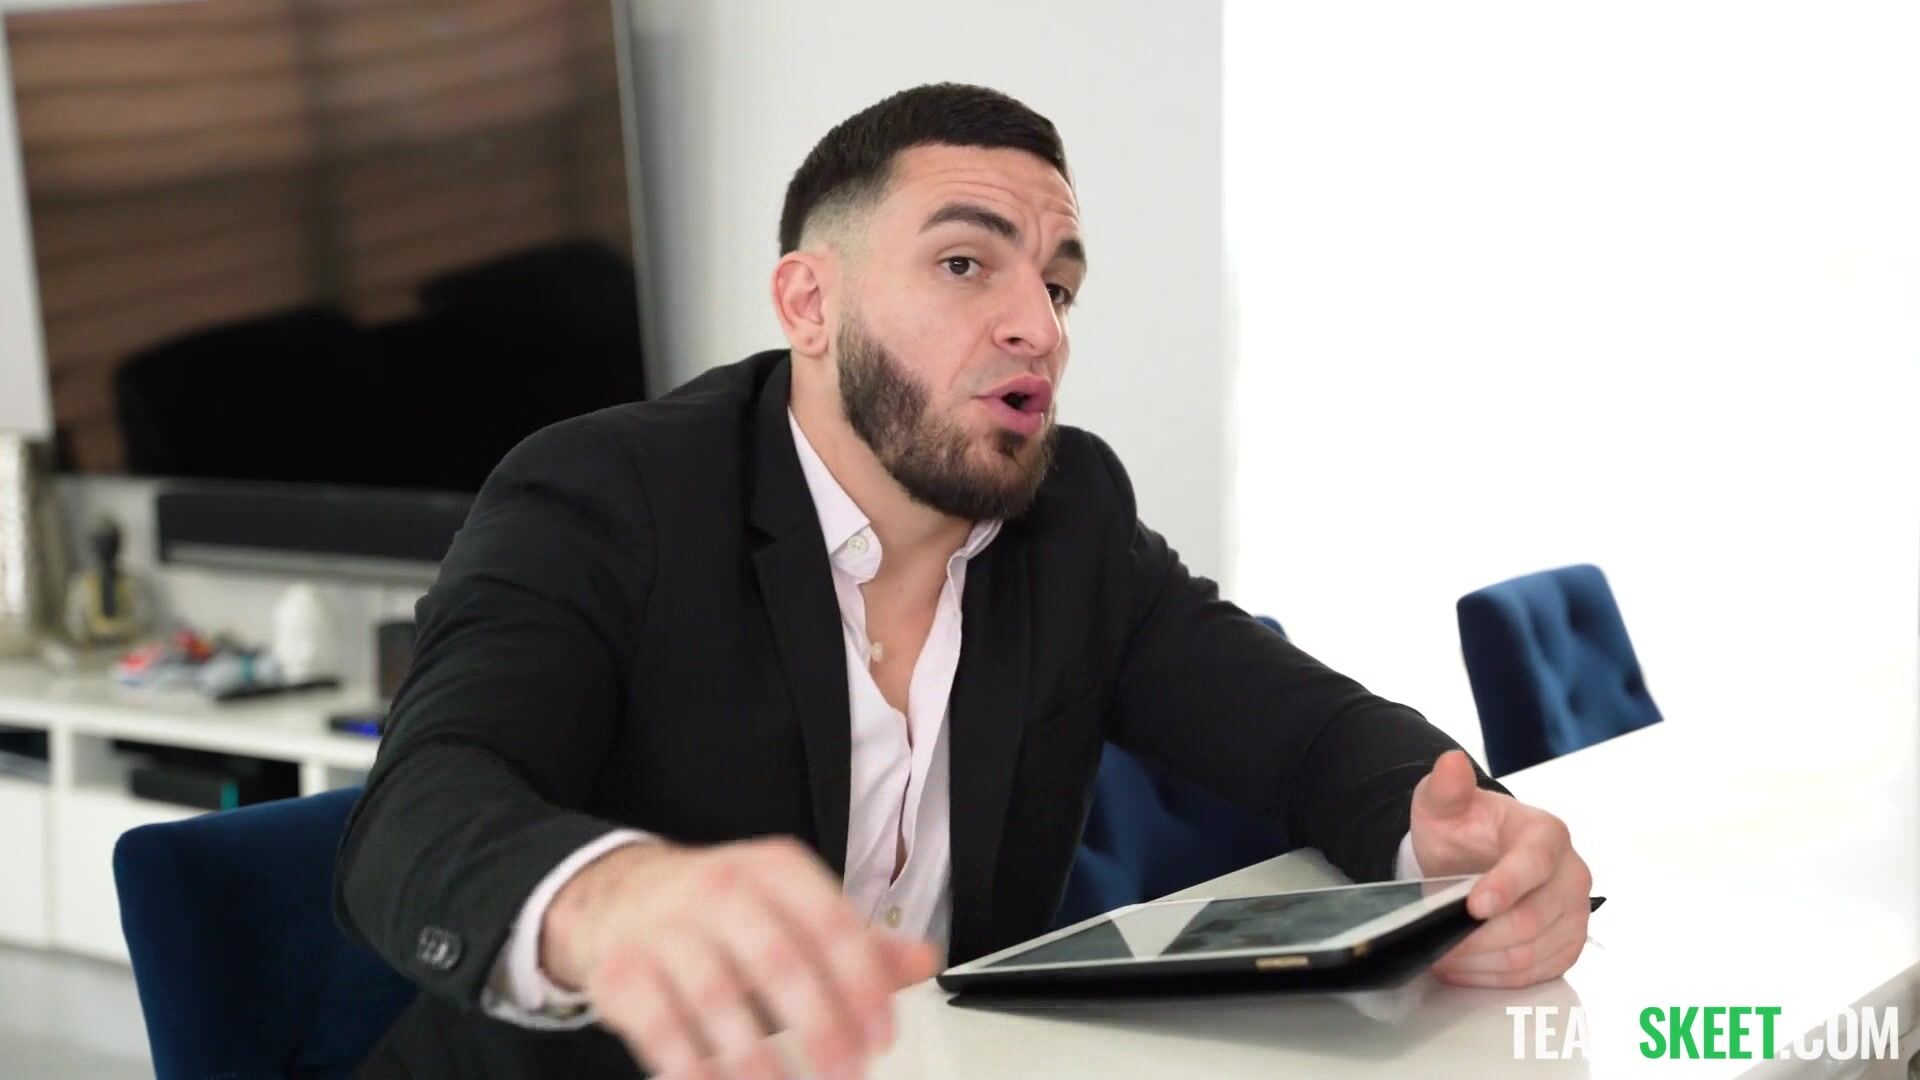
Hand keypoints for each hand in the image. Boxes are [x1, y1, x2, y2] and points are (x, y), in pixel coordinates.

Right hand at [543, 836, 936, 1079]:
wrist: (619, 896)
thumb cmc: (722, 907)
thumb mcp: (792, 906)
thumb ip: (856, 939)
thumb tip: (922, 960)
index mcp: (773, 869)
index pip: (829, 921)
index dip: (862, 983)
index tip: (882, 1035)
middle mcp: (719, 889)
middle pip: (777, 959)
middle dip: (819, 1025)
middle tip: (847, 1071)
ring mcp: (666, 930)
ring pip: (719, 998)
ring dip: (758, 1057)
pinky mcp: (623, 972)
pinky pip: (661, 1027)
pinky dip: (694, 1067)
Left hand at [1410, 749, 1592, 988]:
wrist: (1477, 856)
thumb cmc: (1464, 831)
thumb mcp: (1443, 805)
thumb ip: (1445, 788)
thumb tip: (1450, 763)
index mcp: (1546, 834)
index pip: (1533, 865)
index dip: (1504, 887)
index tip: (1473, 905)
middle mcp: (1572, 874)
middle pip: (1530, 920)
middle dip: (1478, 936)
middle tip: (1437, 939)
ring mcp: (1575, 913)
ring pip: (1530, 953)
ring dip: (1481, 961)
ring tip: (1444, 954)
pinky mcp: (1568, 945)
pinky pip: (1535, 974)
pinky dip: (1494, 976)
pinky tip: (1466, 966)